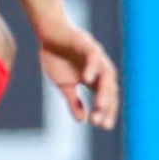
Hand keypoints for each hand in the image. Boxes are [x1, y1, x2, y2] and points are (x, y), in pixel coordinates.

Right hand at [37, 14, 119, 128]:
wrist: (48, 33)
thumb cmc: (57, 58)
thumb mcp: (64, 84)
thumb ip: (73, 100)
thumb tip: (81, 120)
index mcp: (95, 78)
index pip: (107, 97)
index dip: (107, 111)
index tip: (103, 126)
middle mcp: (100, 67)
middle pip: (110, 88)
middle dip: (107, 105)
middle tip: (101, 122)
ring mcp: (95, 55)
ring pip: (106, 74)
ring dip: (104, 91)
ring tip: (99, 106)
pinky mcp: (86, 43)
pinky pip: (93, 56)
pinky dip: (92, 68)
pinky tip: (87, 80)